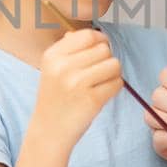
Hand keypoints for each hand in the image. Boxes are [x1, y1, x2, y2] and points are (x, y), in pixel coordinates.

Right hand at [32, 29, 121, 143]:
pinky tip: (101, 95)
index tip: (98, 53)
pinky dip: (114, 88)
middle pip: (104, 49)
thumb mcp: (53, 69)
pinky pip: (117, 83)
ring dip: (112, 74)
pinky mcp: (92, 100)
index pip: (88, 35)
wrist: (49, 131)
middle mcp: (63, 67)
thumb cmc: (55, 98)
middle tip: (97, 74)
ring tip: (99, 84)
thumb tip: (98, 36)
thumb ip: (71, 49)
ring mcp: (77, 83)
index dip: (99, 41)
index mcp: (52, 55)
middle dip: (106, 60)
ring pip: (114, 64)